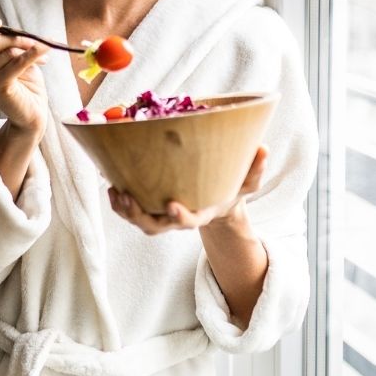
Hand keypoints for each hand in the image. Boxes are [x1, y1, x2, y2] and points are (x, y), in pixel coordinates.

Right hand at [0, 3, 48, 135]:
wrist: (31, 113)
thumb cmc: (22, 82)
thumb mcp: (8, 53)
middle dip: (16, 37)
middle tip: (34, 41)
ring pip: (6, 51)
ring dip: (28, 49)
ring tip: (42, 55)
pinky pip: (16, 62)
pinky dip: (33, 55)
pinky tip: (44, 52)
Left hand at [108, 145, 268, 234]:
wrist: (217, 199)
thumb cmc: (232, 187)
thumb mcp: (247, 181)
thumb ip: (255, 169)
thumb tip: (264, 148)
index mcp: (202, 213)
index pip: (190, 221)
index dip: (180, 216)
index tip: (171, 204)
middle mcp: (179, 217)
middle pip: (155, 226)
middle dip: (139, 216)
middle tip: (127, 198)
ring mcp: (163, 215)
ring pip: (140, 222)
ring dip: (124, 211)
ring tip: (115, 192)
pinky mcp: (151, 208)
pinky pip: (131, 211)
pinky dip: (119, 203)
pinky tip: (111, 184)